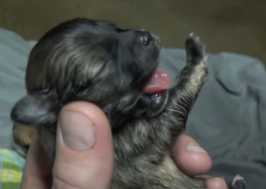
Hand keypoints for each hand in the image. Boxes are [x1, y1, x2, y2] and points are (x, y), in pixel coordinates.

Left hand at [20, 102, 227, 188]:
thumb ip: (74, 179)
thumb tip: (82, 110)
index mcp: (60, 173)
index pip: (79, 120)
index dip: (113, 98)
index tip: (147, 87)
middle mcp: (95, 176)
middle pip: (127, 137)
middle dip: (162, 134)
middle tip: (188, 147)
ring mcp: (125, 187)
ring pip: (155, 162)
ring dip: (184, 161)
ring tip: (205, 172)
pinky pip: (174, 187)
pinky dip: (196, 186)